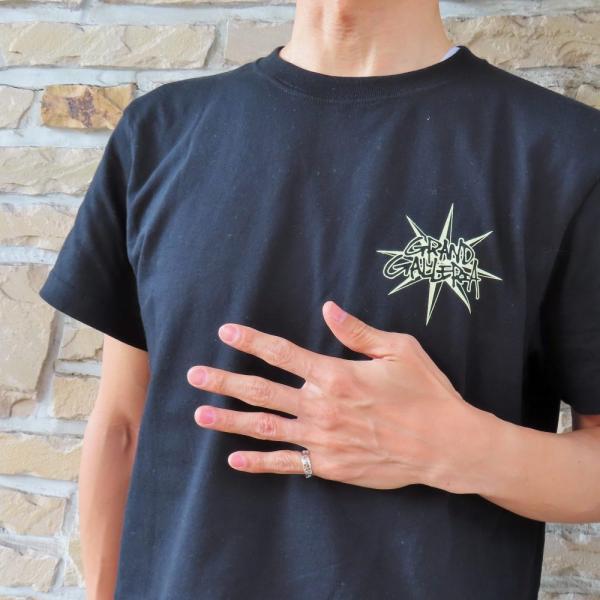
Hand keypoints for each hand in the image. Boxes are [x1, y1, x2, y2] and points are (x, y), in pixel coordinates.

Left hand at [186, 301, 489, 491]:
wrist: (445, 445)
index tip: (226, 333)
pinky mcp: (329, 465)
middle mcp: (320, 406)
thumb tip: (327, 308)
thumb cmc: (425, 392)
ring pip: (264, 427)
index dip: (250, 340)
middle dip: (224, 380)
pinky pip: (286, 464)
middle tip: (194, 375)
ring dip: (229, 420)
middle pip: (260, 390)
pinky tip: (233, 459)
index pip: (281, 352)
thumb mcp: (398, 349)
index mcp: (334, 374)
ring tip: (199, 414)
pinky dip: (258, 462)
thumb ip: (357, 331)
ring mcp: (322, 438)